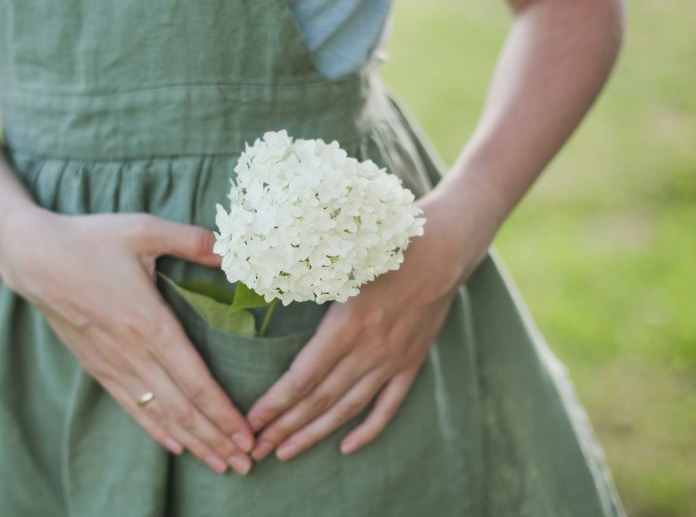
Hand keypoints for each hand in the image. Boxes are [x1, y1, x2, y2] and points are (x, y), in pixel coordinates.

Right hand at [0, 208, 255, 474]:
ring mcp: (111, 364)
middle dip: (215, 438)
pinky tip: (177, 445)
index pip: (193, 379)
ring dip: (192, 441)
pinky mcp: (96, 366)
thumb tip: (232, 248)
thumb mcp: (144, 229)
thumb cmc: (90, 239)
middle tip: (246, 463)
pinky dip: (157, 429)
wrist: (31, 255)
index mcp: (148, 323)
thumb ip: (192, 240)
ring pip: (158, 414)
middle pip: (180, 407)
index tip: (246, 435)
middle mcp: (131, 353)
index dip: (221, 411)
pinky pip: (131, 406)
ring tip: (220, 463)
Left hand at [244, 186, 496, 460]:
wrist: (445, 246)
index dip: (275, 404)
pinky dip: (368, 430)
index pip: (303, 377)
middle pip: (320, 400)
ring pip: (348, 408)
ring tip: (285, 453)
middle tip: (254, 451)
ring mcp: (393, 360)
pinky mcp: (412, 362)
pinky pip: (388, 406)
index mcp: (347, 323)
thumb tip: (256, 278)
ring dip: (315, 434)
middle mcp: (370, 349)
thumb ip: (303, 275)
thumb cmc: (386, 242)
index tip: (250, 422)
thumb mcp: (341, 257)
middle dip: (284, 428)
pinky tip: (347, 448)